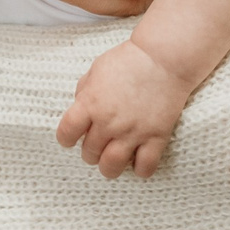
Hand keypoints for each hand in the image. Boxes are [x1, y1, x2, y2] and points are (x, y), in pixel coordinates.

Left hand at [57, 40, 192, 178]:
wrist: (163, 58)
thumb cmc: (128, 60)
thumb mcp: (96, 70)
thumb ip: (84, 91)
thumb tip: (79, 107)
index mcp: (90, 103)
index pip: (66, 133)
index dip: (65, 138)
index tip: (70, 139)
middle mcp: (108, 122)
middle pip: (89, 152)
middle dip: (90, 152)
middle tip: (96, 147)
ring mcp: (132, 132)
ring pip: (112, 166)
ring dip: (108, 168)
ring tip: (111, 162)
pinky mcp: (156, 137)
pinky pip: (145, 167)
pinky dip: (140, 171)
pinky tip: (137, 164)